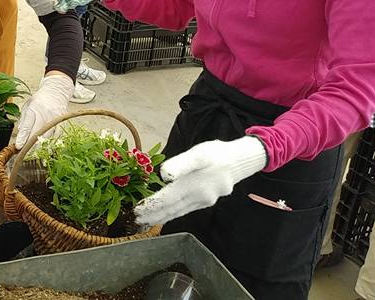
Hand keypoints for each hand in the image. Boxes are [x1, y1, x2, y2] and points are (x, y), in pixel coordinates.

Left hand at [15, 74, 73, 149]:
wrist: (56, 92)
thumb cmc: (40, 99)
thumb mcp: (27, 105)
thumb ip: (23, 120)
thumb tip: (20, 135)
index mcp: (33, 108)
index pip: (27, 126)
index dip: (22, 138)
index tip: (19, 146)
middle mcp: (45, 113)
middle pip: (38, 134)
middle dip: (31, 146)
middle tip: (25, 153)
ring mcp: (55, 118)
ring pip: (48, 137)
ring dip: (40, 146)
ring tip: (34, 153)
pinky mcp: (62, 122)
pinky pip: (56, 136)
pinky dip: (51, 142)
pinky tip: (46, 147)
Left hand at [135, 136, 267, 225]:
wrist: (240, 160)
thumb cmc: (216, 154)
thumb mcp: (198, 154)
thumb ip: (180, 164)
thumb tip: (164, 175)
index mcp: (193, 186)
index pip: (166, 200)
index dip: (151, 206)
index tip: (136, 211)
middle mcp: (198, 198)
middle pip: (170, 209)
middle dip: (152, 215)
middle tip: (135, 220)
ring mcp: (203, 202)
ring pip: (178, 212)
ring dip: (161, 217)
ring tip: (145, 221)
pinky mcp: (206, 201)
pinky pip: (185, 210)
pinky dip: (172, 214)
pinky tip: (166, 215)